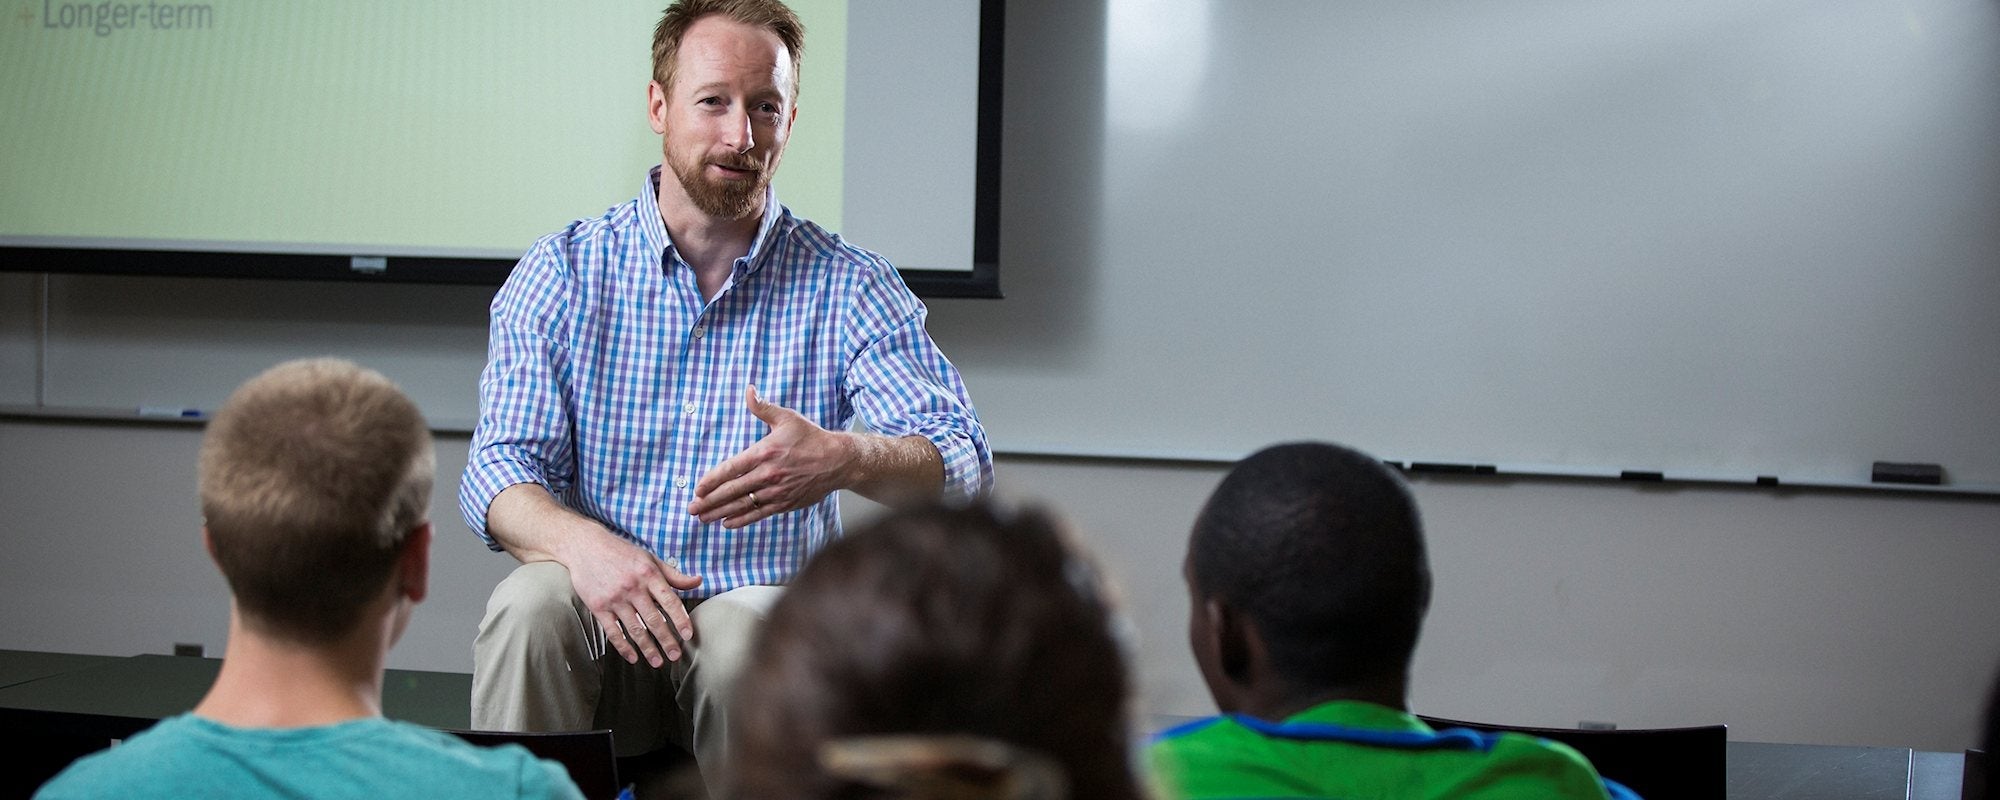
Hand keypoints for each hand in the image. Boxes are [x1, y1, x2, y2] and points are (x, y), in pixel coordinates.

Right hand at [563, 529, 702, 667]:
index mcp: (649, 574)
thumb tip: (698, 581)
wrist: (585, 547)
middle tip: (675, 656)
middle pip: (654, 620)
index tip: (688, 635)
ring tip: (657, 662)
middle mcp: (633, 587)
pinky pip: (613, 631)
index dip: (680, 620)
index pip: (670, 601)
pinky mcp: (598, 606)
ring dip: (647, 648)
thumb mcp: (649, 558)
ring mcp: (615, 598)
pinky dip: (623, 646)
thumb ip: (674, 574)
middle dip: (666, 640)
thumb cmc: (621, 553)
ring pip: (635, 629)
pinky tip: (633, 657)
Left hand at [689, 385, 852, 528]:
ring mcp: (777, 492)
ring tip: (703, 518)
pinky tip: (727, 523)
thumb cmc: (811, 438)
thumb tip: (749, 390)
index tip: (697, 488)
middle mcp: (769, 475)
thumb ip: (763, 407)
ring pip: (743, 505)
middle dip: (709, 501)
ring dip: (721, 512)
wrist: (838, 461)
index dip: (712, 480)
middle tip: (691, 509)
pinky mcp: (785, 503)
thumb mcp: (787, 418)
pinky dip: (742, 520)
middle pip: (733, 491)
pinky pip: (759, 514)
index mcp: (765, 453)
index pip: (731, 469)